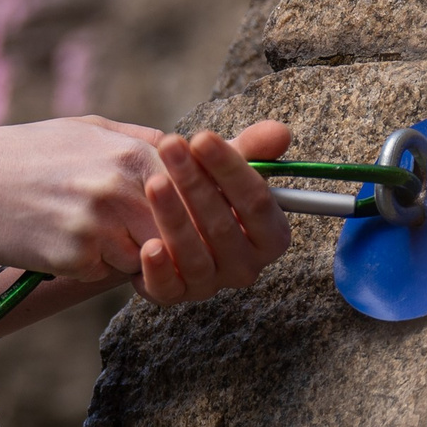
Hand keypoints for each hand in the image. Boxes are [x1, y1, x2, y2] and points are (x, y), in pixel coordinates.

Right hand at [0, 114, 292, 304]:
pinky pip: (109, 273)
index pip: (209, 190)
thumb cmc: (28, 156)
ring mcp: (104, 220)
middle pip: (192, 233)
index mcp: (138, 148)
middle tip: (165, 248)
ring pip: (154, 258)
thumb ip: (159, 145)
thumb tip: (225, 147)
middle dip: (188, 246)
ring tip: (98, 238)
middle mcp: (127, 181)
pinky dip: (96, 267)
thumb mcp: (94, 132)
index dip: (220, 214)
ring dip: (140, 258)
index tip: (221, 228)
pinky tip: (62, 245)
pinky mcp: (76, 253)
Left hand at [137, 122, 293, 302]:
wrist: (162, 223)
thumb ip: (252, 150)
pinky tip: (147, 244)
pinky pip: (168, 287)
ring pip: (194, 255)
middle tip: (170, 147)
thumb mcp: (225, 168)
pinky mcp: (174, 295)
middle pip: (224, 227)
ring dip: (174, 217)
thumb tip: (279, 132)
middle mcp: (245, 266)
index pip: (258, 202)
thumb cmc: (206, 194)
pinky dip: (158, 268)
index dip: (230, 168)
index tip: (202, 138)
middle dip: (195, 183)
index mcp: (269, 235)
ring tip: (154, 182)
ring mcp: (210, 284)